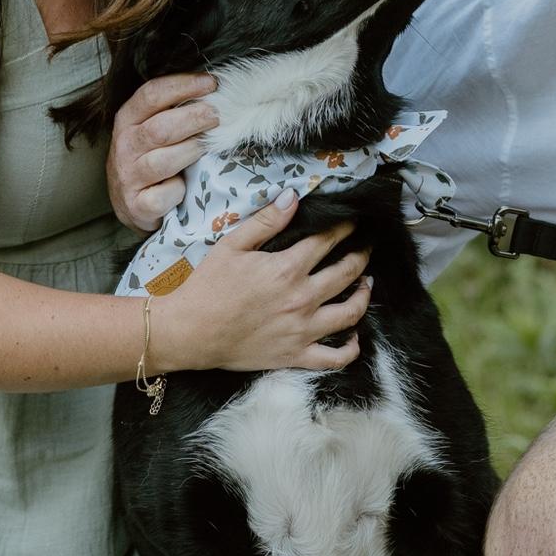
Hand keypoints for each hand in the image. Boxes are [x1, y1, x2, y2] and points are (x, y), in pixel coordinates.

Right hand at [108, 72, 218, 233]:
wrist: (131, 203)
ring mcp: (129, 177)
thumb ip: (174, 109)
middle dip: (195, 118)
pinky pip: (163, 195)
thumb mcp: (153, 128)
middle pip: (161, 128)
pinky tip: (187, 185)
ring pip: (163, 161)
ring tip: (210, 144)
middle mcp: (124, 146)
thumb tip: (215, 88)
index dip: (183, 85)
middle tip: (219, 115)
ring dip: (192, 150)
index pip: (151, 94)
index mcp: (127, 119)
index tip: (212, 83)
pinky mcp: (137, 206)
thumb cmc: (151, 156)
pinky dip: (178, 190)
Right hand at [151, 189, 372, 372]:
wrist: (189, 332)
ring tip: (366, 284)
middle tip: (366, 247)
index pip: (328, 241)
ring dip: (364, 296)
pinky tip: (355, 337)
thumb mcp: (232, 245)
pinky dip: (351, 349)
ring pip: (350, 313)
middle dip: (361, 256)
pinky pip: (335, 358)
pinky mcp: (296, 356)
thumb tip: (293, 197)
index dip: (345, 228)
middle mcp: (302, 299)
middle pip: (347, 273)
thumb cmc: (207, 286)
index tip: (354, 222)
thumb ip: (266, 221)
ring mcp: (302, 331)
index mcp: (287, 269)